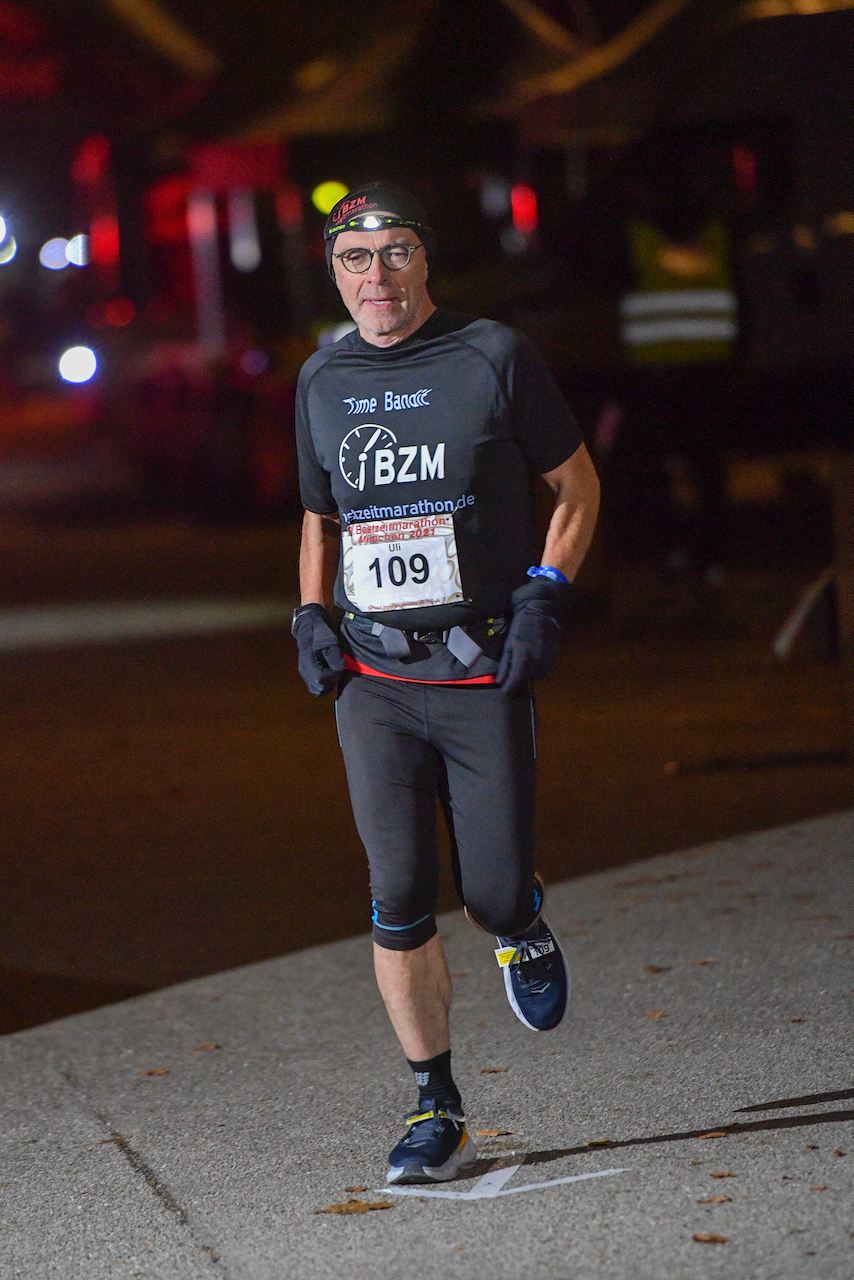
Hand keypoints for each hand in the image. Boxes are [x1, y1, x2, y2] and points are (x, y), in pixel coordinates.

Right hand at [291, 603, 344, 695]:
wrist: (309, 624)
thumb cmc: (321, 632)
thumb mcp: (333, 642)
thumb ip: (335, 659)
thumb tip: (336, 674)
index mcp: (308, 661)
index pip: (320, 681)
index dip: (332, 678)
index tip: (337, 669)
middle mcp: (303, 669)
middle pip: (317, 688)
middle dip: (330, 683)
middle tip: (336, 672)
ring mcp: (303, 671)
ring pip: (315, 689)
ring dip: (326, 684)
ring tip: (332, 672)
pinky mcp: (305, 672)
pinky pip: (314, 684)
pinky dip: (322, 682)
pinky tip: (328, 672)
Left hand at [496, 577, 572, 695]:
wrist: (544, 609)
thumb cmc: (521, 623)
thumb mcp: (509, 642)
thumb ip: (505, 663)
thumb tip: (499, 681)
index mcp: (523, 657)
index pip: (515, 681)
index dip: (509, 688)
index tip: (504, 690)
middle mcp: (538, 662)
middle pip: (525, 680)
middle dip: (519, 677)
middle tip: (514, 667)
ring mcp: (549, 661)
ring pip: (536, 676)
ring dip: (529, 672)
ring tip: (525, 659)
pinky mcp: (556, 659)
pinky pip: (545, 670)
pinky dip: (538, 667)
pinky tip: (534, 657)